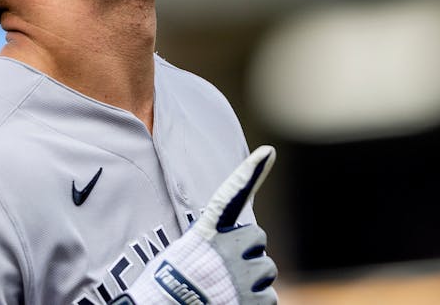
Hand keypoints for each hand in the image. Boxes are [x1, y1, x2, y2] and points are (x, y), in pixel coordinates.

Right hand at [114, 146, 277, 304]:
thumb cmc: (171, 285)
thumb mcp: (185, 253)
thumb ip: (214, 242)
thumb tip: (240, 239)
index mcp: (206, 234)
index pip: (229, 196)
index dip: (249, 172)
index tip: (267, 151)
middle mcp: (227, 249)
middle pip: (258, 240)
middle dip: (248, 254)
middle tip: (225, 271)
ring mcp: (241, 276)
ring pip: (266, 271)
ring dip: (252, 281)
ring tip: (226, 291)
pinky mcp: (252, 301)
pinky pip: (268, 298)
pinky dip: (255, 303)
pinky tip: (233, 304)